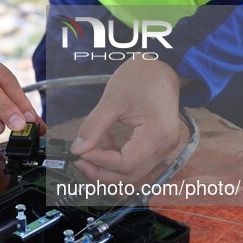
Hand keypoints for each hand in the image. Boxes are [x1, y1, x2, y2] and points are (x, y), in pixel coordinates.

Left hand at [70, 59, 181, 183]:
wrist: (162, 68)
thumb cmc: (140, 78)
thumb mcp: (111, 100)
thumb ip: (93, 127)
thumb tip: (78, 150)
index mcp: (156, 134)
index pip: (125, 164)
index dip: (100, 162)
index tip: (80, 153)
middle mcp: (164, 146)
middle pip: (129, 175)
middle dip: (101, 172)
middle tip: (79, 160)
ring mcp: (164, 148)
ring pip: (132, 172)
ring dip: (108, 167)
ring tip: (90, 150)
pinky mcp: (159, 146)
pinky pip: (136, 162)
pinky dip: (117, 159)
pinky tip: (105, 143)